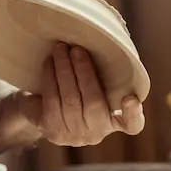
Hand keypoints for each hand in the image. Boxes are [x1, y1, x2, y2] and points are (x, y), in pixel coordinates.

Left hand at [15, 43, 145, 145]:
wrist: (37, 106)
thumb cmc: (72, 87)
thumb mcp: (90, 79)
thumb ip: (102, 69)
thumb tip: (108, 34)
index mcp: (115, 120)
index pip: (132, 125)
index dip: (133, 114)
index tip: (130, 98)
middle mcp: (98, 133)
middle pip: (95, 104)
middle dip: (85, 73)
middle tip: (77, 48)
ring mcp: (75, 136)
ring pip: (71, 101)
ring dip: (64, 71)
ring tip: (60, 48)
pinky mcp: (54, 133)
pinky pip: (52, 103)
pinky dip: (50, 79)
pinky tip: (49, 63)